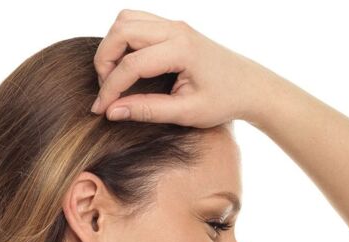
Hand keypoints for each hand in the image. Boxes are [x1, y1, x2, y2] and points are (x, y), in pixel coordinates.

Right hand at [90, 11, 256, 128]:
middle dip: (105, 60)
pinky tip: (127, 66)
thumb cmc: (223, 101)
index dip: (110, 88)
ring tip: (115, 77)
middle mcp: (175, 29)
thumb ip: (148, 110)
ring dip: (112, 46)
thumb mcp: (186, 113)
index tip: (100, 109)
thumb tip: (113, 111)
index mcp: (181, 49)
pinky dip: (123, 40)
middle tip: (107, 90)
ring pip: (125, 20)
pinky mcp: (172, 27)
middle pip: (121, 30)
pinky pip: (137, 22)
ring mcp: (173, 24)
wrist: (248, 85)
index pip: (131, 64)